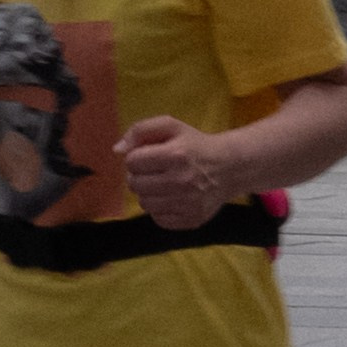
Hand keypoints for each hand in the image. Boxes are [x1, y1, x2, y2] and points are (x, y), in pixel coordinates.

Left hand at [115, 114, 223, 230]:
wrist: (229, 168)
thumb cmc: (195, 145)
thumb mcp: (171, 126)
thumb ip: (140, 130)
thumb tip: (117, 149)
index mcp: (176, 154)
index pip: (132, 162)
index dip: (136, 158)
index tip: (149, 157)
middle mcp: (182, 181)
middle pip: (135, 184)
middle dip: (139, 176)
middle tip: (154, 171)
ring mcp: (187, 203)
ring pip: (144, 203)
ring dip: (148, 193)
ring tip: (162, 184)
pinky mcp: (191, 220)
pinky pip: (158, 219)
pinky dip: (160, 209)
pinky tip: (171, 198)